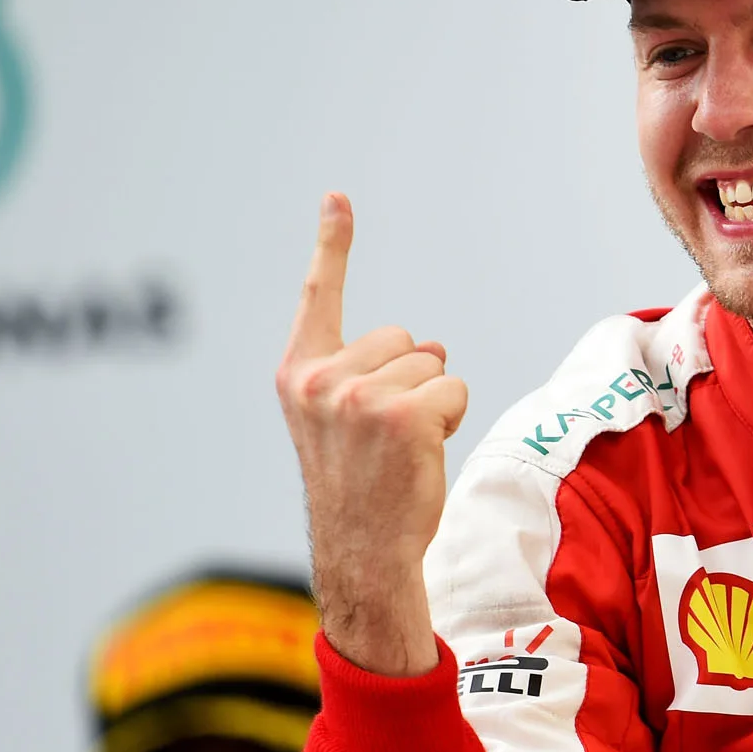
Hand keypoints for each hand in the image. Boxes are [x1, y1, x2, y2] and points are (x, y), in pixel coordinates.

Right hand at [275, 192, 467, 675]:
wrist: (364, 555)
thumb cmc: (361, 490)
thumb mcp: (343, 424)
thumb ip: (370, 374)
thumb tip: (430, 343)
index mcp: (298, 375)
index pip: (320, 297)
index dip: (333, 244)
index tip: (338, 196)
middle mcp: (320, 379)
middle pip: (404, 339)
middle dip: (411, 381)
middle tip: (386, 440)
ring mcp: (358, 397)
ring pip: (432, 365)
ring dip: (432, 405)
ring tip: (400, 452)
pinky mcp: (400, 416)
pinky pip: (454, 389)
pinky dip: (451, 421)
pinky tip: (419, 458)